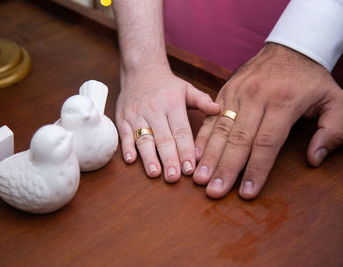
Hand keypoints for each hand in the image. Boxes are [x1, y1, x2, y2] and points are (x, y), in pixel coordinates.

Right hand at [116, 64, 219, 181]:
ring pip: (143, 138)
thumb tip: (220, 109)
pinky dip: (126, 147)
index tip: (190, 168)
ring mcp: (136, 114)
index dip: (186, 151)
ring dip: (149, 157)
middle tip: (174, 178)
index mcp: (173, 103)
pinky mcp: (122, 117)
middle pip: (163, 138)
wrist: (140, 69)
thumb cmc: (167, 84)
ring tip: (155, 174)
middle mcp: (154, 109)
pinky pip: (124, 133)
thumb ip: (202, 100)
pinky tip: (131, 160)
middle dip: (169, 159)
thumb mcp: (187, 88)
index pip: (181, 131)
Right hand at [193, 43, 342, 198]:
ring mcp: (237, 93)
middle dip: (226, 168)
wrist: (289, 48)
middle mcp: (256, 97)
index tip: (246, 193)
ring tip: (200, 178)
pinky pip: (211, 117)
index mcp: (284, 102)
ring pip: (221, 129)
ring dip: (209, 156)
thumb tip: (313, 159)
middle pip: (239, 140)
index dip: (256, 170)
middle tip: (214, 192)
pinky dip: (202, 136)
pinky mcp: (225, 90)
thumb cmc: (311, 79)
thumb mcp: (336, 100)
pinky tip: (195, 154)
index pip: (267, 143)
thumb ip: (333, 130)